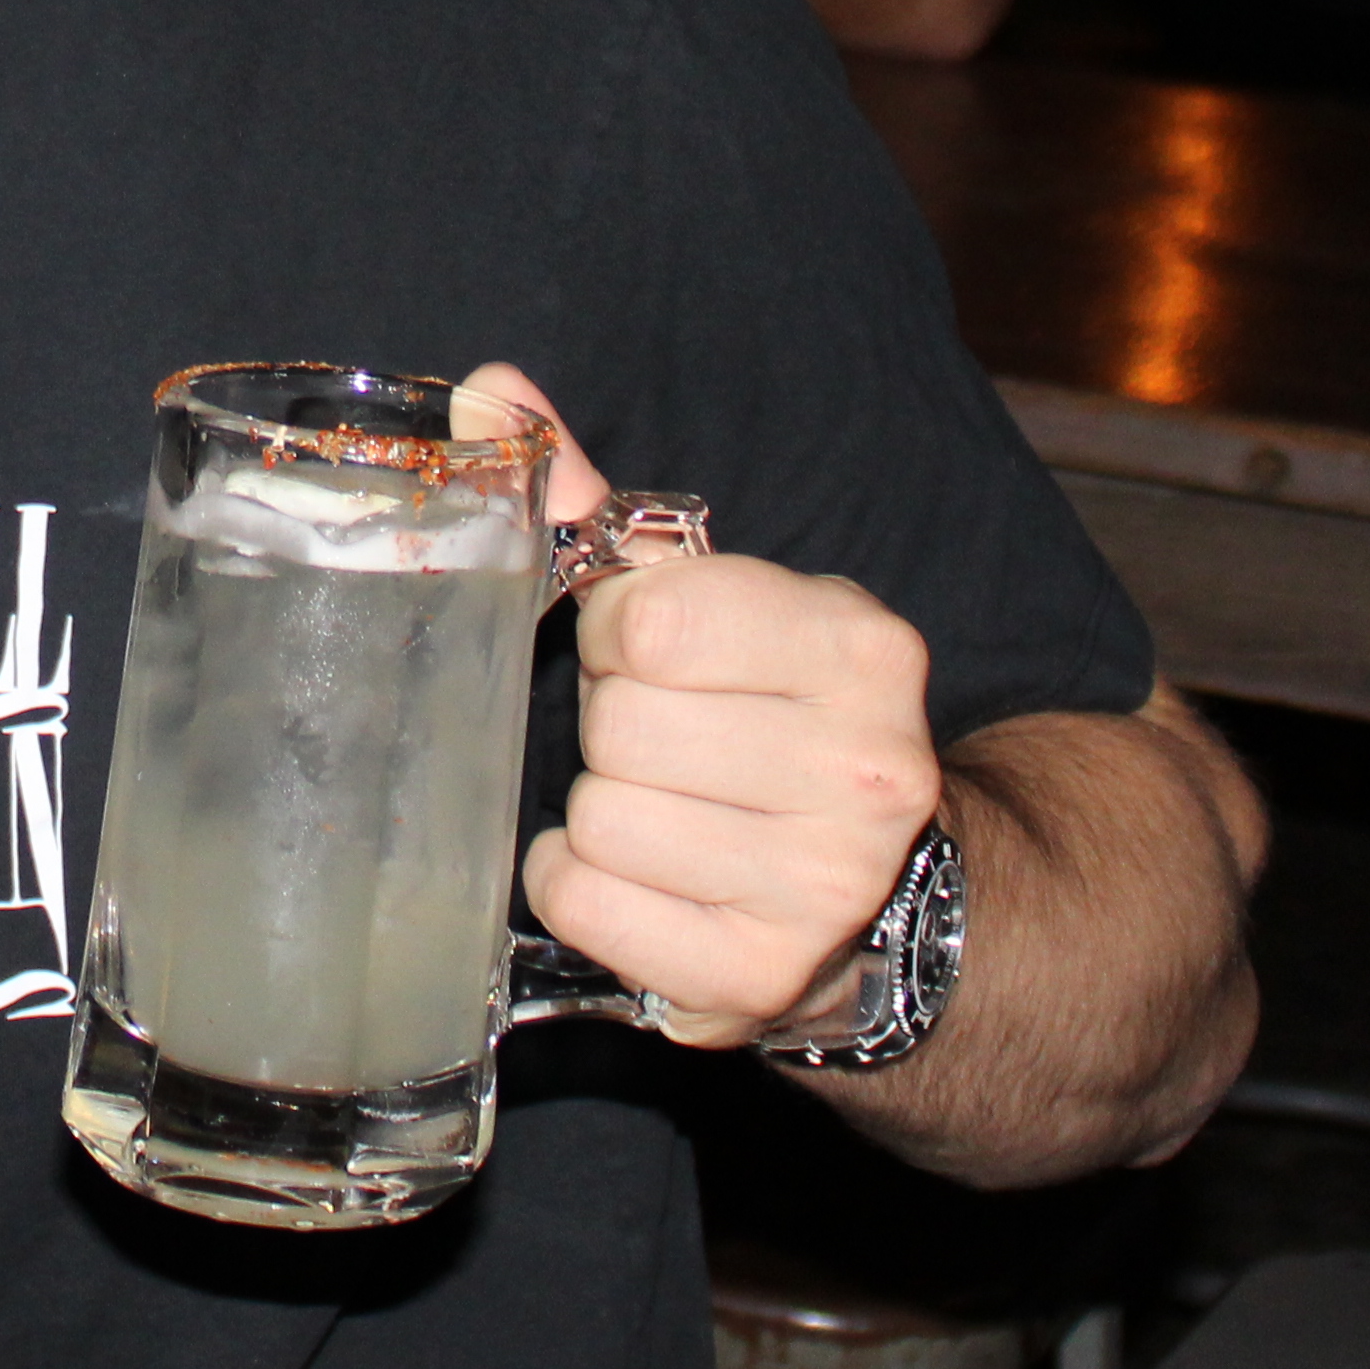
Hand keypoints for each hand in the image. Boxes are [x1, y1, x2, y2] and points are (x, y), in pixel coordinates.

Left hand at [467, 362, 941, 1046]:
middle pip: (622, 727)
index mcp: (861, 652)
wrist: (876, 885)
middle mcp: (862, 771)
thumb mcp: (722, 601)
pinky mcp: (756, 975)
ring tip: (659, 803)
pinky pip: (582, 903)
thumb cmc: (767, 715)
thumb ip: (608, 506)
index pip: (656, 621)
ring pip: (599, 819)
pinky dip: (579, 884)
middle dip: (612, 723)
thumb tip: (492, 393)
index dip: (620, 633)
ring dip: (597, 807)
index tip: (650, 653)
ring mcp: (819, 887)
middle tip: (657, 738)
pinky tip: (636, 871)